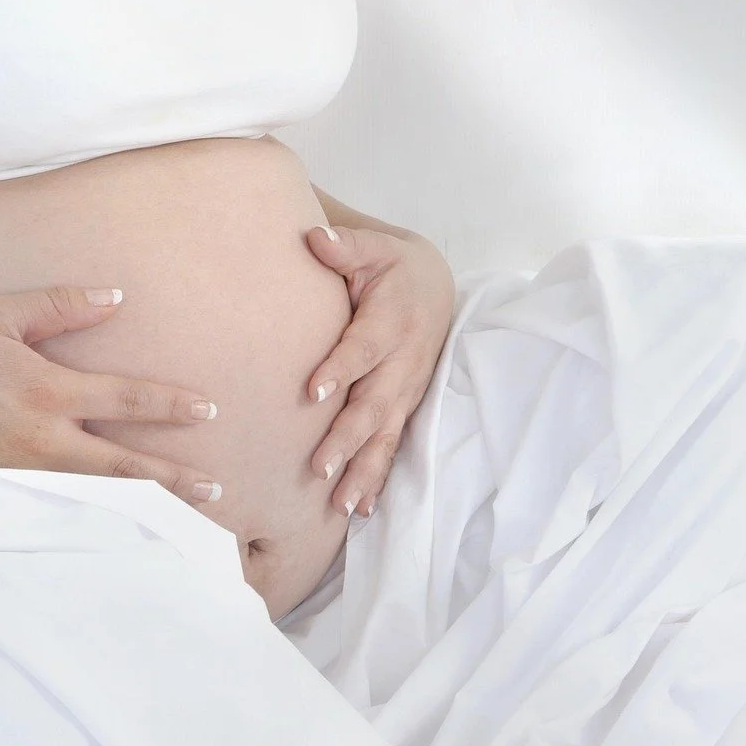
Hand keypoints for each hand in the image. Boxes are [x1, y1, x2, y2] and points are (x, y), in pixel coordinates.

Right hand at [0, 284, 223, 506]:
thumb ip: (60, 305)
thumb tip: (116, 298)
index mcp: (46, 391)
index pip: (126, 400)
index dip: (171, 405)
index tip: (208, 410)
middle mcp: (41, 442)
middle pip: (124, 468)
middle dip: (174, 480)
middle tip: (216, 492)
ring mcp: (21, 477)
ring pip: (96, 499)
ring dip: (142, 509)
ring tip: (182, 522)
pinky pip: (59, 512)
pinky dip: (94, 523)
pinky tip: (116, 533)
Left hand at [302, 223, 454, 517]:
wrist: (433, 287)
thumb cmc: (391, 268)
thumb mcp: (373, 248)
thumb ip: (345, 246)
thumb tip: (314, 237)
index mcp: (391, 322)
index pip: (363, 348)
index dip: (340, 368)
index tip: (312, 390)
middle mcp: (403, 363)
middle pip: (374, 405)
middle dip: (348, 438)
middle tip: (318, 467)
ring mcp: (407, 390)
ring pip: (386, 436)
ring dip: (364, 471)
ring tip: (341, 504)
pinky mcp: (405, 406)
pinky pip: (393, 446)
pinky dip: (379, 478)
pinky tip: (361, 508)